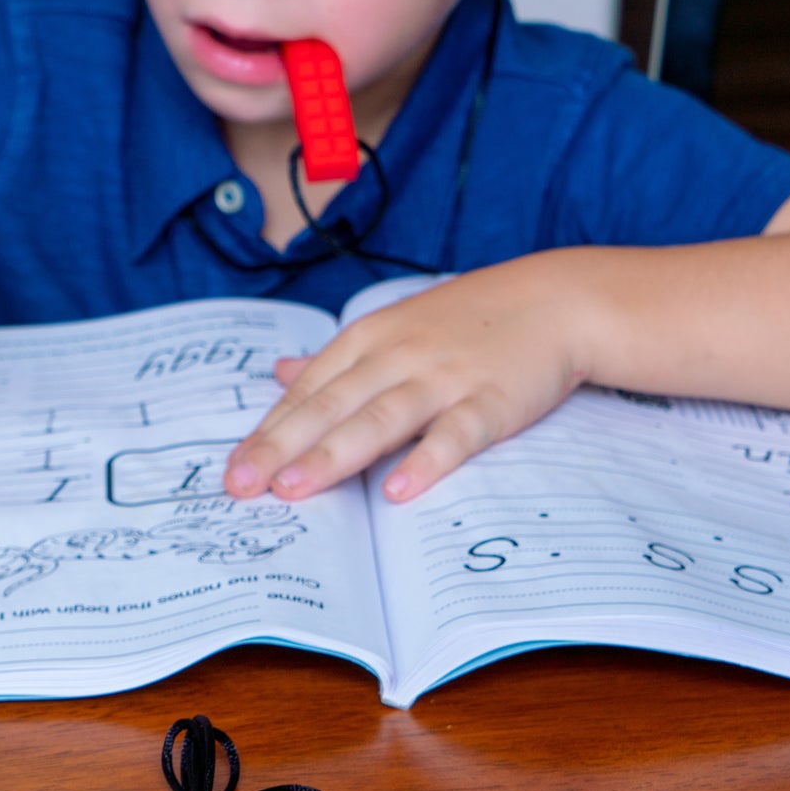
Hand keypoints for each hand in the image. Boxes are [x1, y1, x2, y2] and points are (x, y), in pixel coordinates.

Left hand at [224, 260, 589, 502]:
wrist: (557, 300)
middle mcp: (397, 356)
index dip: (268, 432)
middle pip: (329, 407)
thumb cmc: (466, 322)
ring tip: (293, 489)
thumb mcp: (391, 328)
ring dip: (333, 454)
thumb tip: (278, 373)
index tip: (232, 470)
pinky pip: (455, 433)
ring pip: (379, 419)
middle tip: (241, 486)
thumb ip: (334, 360)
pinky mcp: (491, 400)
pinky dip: (427, 460)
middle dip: (281, 447)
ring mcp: (444, 378)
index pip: (306, 393)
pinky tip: (398, 490)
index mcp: (367, 340)